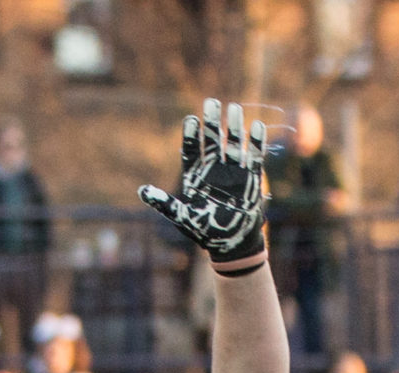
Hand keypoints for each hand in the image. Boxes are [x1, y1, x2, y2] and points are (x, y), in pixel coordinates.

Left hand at [138, 98, 269, 273]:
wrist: (232, 243)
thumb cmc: (205, 231)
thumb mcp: (182, 217)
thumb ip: (164, 203)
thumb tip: (142, 191)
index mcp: (196, 175)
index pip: (192, 150)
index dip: (193, 135)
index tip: (192, 119)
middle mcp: (213, 170)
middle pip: (212, 141)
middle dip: (213, 122)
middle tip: (212, 102)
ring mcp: (233, 173)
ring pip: (233, 145)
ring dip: (234, 128)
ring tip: (234, 108)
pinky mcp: (250, 179)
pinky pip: (254, 157)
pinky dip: (255, 143)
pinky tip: (256, 126)